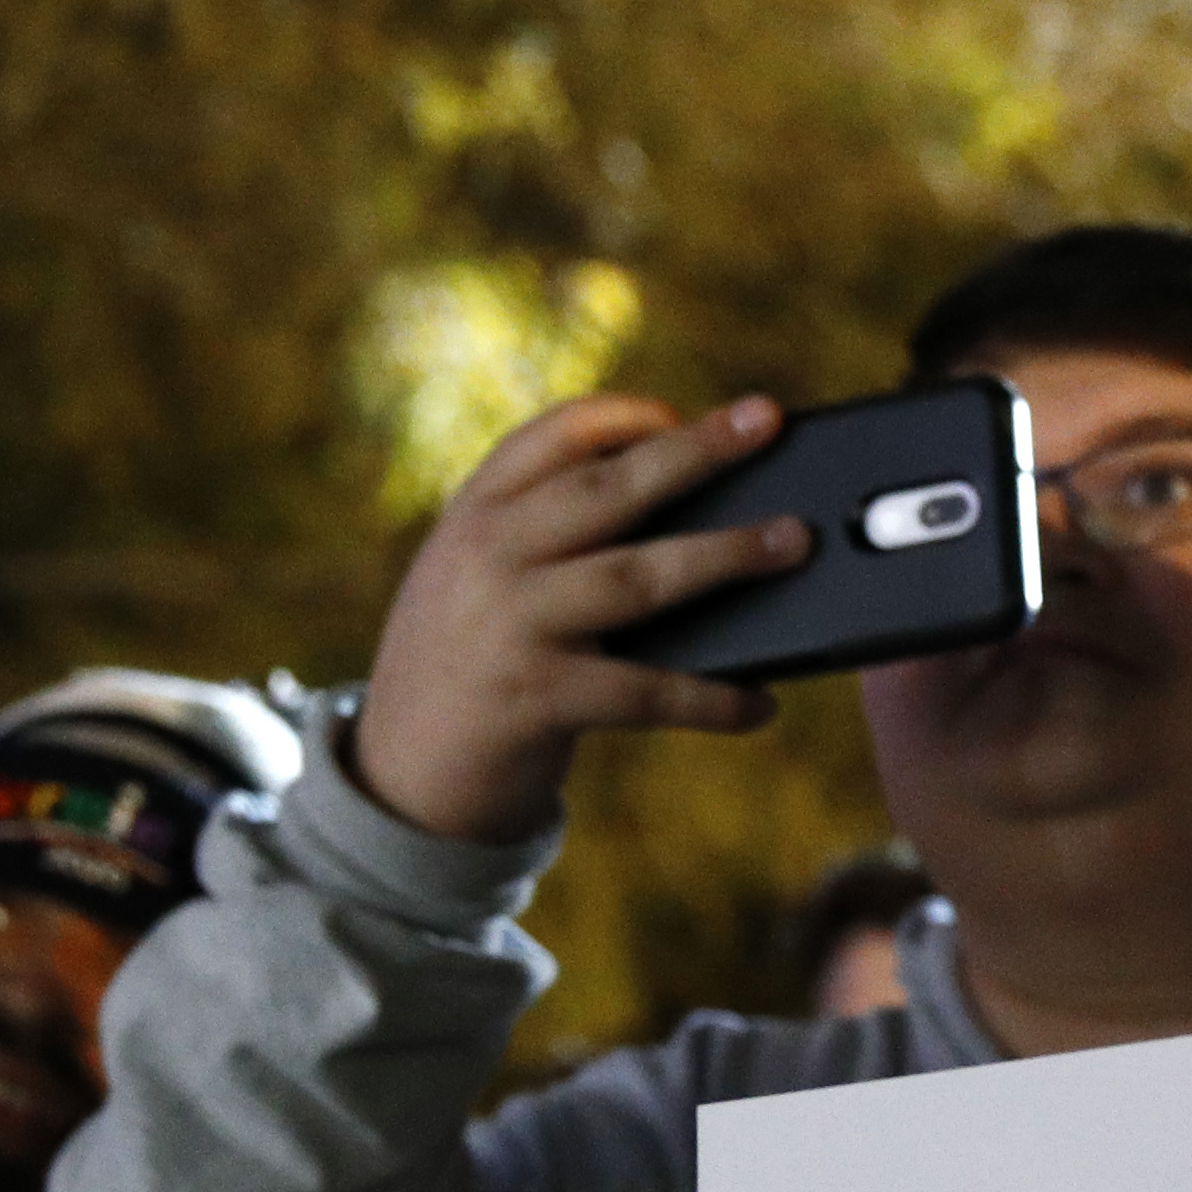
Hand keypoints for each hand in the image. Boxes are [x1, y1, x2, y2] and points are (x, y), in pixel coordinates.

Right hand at [348, 393, 810, 842]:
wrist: (399, 778)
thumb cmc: (466, 667)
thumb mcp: (473, 581)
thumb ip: (541, 538)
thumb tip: (690, 519)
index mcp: (474, 515)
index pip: (550, 437)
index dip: (623, 417)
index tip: (682, 413)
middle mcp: (487, 557)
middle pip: (607, 489)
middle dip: (695, 451)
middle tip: (765, 420)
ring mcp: (511, 625)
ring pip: (638, 577)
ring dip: (726, 556)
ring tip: (792, 541)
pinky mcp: (537, 699)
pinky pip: (647, 690)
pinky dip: (712, 698)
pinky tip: (760, 704)